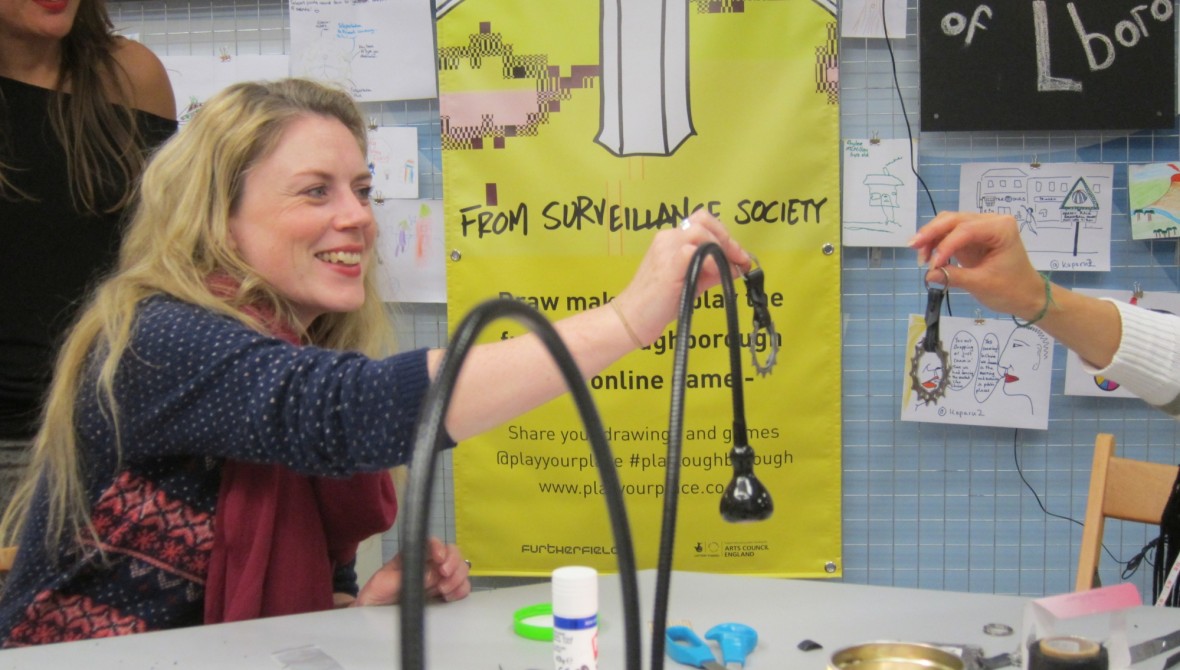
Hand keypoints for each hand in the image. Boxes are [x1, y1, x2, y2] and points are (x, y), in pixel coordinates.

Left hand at [353, 537, 471, 605]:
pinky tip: (450, 597)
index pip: (431, 543)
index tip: (439, 559)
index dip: (439, 547)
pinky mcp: (445, 594)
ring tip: (444, 591)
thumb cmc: (375, 596)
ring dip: (457, 577)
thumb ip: (405, 576)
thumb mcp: (383, 583)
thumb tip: (431, 574)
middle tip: (444, 577)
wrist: (373, 616)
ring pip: (461, 568)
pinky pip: (462, 586)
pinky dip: (461, 590)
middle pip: (452, 552)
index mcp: (412, 556)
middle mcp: (429, 564)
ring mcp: (438, 578)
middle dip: (453, 563)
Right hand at [613, 211, 750, 344]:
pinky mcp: (667, 265)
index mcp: (671, 240)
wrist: (632, 318)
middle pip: (704, 220)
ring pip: (700, 231)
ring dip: (721, 248)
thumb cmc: (658, 303)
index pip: (703, 223)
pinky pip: (693, 251)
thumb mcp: (691, 281)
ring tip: (728, 269)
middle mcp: (667, 239)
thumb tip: (737, 266)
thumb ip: (713, 271)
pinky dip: (711, 261)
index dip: (724, 235)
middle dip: (727, 239)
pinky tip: (715, 275)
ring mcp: (665, 249)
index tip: (739, 255)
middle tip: (739, 259)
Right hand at [909, 211, 1046, 319]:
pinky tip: (928, 256)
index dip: (945, 246)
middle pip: (954, 220)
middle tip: (913, 248)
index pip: (966, 230)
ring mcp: (980, 228)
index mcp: (1000, 228)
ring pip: (948, 224)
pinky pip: (949, 234)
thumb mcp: (983, 284)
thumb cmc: (1011, 289)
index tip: (932, 265)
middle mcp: (990, 221)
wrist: (1026, 296)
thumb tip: (929, 275)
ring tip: (921, 258)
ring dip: (931, 238)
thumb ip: (954, 277)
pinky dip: (936, 243)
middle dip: (932, 233)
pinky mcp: (972, 237)